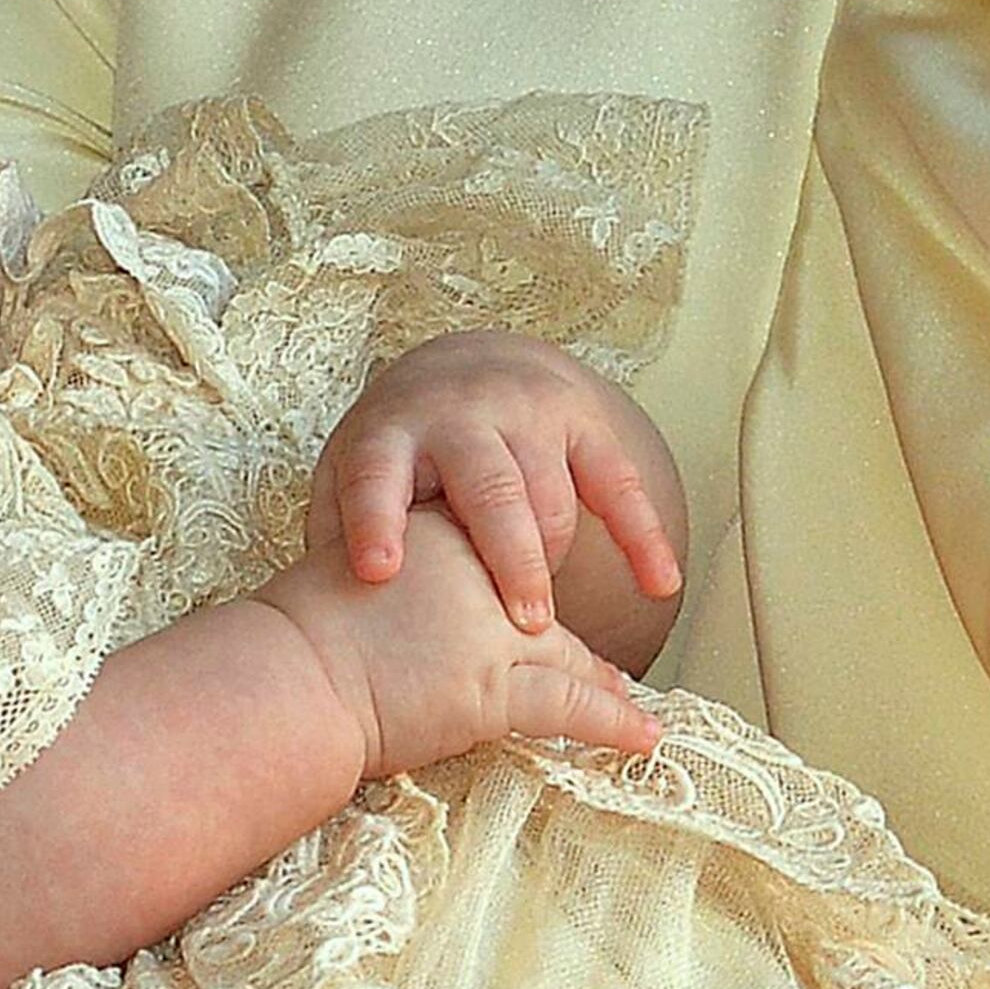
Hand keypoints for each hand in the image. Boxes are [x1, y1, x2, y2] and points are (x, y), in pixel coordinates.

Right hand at [254, 504, 662, 778]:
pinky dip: (611, 724)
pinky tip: (643, 736)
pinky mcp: (495, 685)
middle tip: (607, 670)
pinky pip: (570, 706)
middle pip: (542, 606)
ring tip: (632, 708)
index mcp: (437, 534)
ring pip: (568, 656)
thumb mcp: (340, 580)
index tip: (541, 614)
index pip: (497, 556)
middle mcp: (474, 572)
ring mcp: (490, 630)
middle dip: (573, 644)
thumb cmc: (287, 643)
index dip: (526, 590)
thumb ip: (383, 584)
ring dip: (604, 688)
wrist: (284, 673)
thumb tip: (388, 610)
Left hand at [309, 330, 685, 633]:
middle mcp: (461, 418)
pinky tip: (659, 583)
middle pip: (491, 488)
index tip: (377, 571)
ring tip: (535, 620)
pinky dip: (643, 536)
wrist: (468, 367)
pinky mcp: (581, 425)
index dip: (375, 523)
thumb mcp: (352, 476)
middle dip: (510, 555)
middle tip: (524, 621)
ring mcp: (527, 416)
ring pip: (552, 494)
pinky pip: (619, 484)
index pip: (378, 477)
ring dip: (550, 559)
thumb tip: (331, 608)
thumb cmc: (403, 450)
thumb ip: (342, 534)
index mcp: (392, 435)